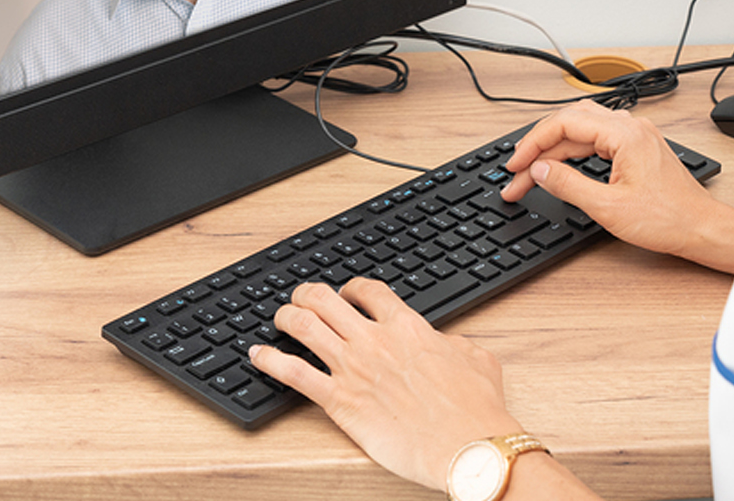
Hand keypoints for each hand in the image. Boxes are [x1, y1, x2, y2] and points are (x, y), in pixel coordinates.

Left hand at [249, 278, 521, 491]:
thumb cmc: (475, 408)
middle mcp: (374, 340)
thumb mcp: (476, 359)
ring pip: (303, 327)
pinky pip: (292, 374)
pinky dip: (269, 360)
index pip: (368, 290)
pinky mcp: (339, 402)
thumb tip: (446, 343)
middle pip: (325, 300)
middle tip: (301, 299)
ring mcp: (353, 369)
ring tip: (278, 319)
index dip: (350, 286)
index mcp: (408, 327)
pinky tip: (257, 356)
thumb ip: (454, 344)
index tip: (345, 293)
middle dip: (307, 294)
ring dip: (285, 317)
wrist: (468, 446)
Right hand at [501, 101, 733, 272]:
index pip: (565, 123)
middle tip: (517, 171)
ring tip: (532, 172)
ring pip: (583, 130)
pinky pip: (597, 140)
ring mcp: (635, 137)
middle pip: (571, 122)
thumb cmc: (668, 219)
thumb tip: (541, 169)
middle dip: (539, 145)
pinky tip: (561, 167)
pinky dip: (574, 152)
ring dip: (555, 149)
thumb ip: (569, 185)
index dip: (533, 144)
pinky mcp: (637, 149)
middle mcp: (631, 128)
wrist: (701, 228)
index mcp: (624, 134)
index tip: (516, 165)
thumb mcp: (608, 207)